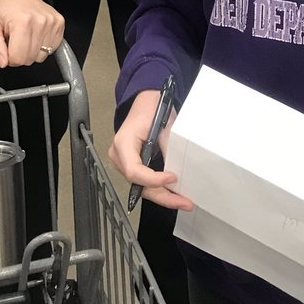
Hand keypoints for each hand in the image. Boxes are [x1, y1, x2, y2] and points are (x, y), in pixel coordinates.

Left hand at [0, 0, 63, 67]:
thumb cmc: (7, 8)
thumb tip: (3, 62)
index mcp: (22, 22)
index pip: (17, 58)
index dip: (10, 57)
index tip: (8, 47)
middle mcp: (40, 22)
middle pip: (29, 59)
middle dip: (20, 54)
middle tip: (16, 41)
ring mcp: (52, 23)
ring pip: (41, 57)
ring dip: (32, 51)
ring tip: (26, 37)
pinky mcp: (59, 24)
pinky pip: (51, 49)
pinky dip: (42, 47)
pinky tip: (36, 35)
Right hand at [108, 88, 192, 211]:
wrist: (146, 102)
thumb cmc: (151, 108)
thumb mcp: (163, 125)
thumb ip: (168, 148)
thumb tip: (179, 171)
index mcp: (123, 143)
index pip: (134, 170)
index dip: (153, 179)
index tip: (173, 178)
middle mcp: (119, 155)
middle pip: (139, 184)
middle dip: (163, 196)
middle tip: (184, 202)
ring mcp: (123, 163)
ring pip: (142, 187)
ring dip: (163, 196)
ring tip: (184, 201)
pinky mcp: (132, 166)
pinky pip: (144, 182)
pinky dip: (160, 189)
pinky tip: (175, 194)